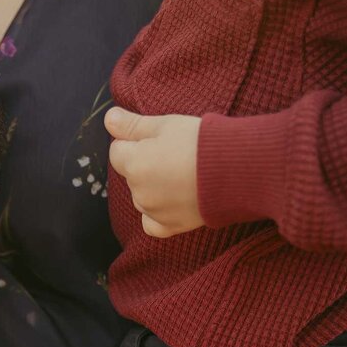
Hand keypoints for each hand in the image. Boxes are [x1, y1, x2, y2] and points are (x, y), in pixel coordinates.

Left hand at [105, 107, 202, 235]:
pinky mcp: (171, 227)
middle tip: (175, 154)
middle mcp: (138, 192)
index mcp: (134, 164)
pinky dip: (157, 215)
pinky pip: (152, 225)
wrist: (237, 170)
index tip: (159, 138)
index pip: (117, 151)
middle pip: (131, 174)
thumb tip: (108, 119)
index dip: (136, 141)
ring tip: (182, 174)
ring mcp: (153, 211)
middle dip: (145, 164)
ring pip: (142, 197)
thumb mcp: (165, 124)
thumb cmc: (201, 142)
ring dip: (153, 187)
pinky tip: (172, 201)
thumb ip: (132, 125)